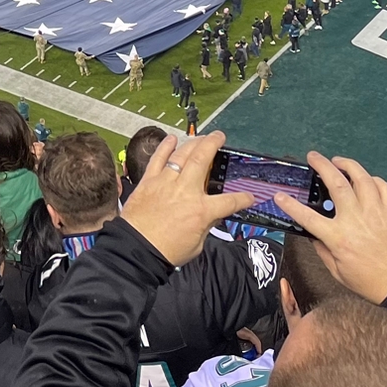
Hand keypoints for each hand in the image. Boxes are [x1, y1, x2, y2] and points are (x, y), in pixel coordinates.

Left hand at [120, 132, 254, 267]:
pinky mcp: (149, 181)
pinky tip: (171, 139)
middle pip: (203, 159)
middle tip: (220, 136)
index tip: (249, 197)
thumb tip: (212, 215)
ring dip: (194, 142)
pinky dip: (165, 147)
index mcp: (201, 210)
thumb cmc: (167, 250)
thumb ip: (206, 225)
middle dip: (213, 144)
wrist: (137, 249)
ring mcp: (166, 183)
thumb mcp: (197, 244)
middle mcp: (185, 191)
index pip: (229, 201)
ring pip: (182, 155)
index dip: (242, 199)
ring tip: (202, 137)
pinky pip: (158, 159)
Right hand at [276, 151, 386, 303]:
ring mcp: (375, 212)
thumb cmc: (369, 281)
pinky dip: (372, 179)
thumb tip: (312, 233)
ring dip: (347, 165)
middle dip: (321, 165)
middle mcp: (356, 220)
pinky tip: (365, 179)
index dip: (291, 205)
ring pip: (361, 178)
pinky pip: (382, 186)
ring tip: (338, 161)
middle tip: (313, 157)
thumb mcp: (338, 271)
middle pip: (336, 184)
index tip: (280, 196)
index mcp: (339, 238)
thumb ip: (323, 249)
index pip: (308, 218)